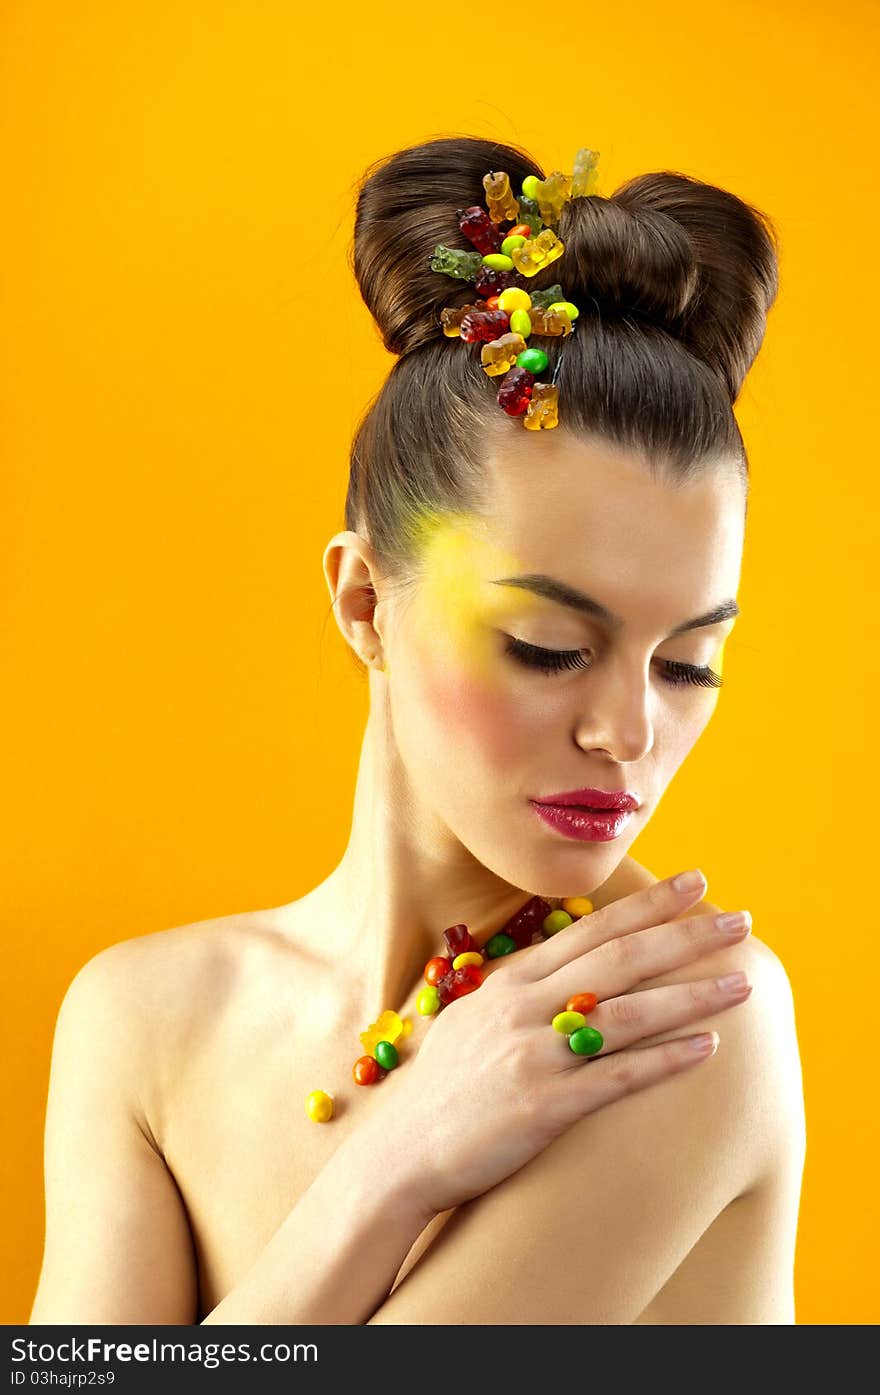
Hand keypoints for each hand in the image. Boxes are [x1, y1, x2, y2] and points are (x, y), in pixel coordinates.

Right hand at [364, 871, 751, 1218]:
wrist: (400, 1154)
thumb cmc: (443, 1088)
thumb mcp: (475, 1018)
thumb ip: (521, 989)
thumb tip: (563, 962)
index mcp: (512, 981)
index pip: (592, 929)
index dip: (648, 905)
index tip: (695, 883)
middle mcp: (525, 1007)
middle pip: (621, 959)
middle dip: (685, 935)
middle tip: (740, 921)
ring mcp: (533, 1053)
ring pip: (629, 1012)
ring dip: (692, 995)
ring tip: (742, 983)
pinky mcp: (542, 1105)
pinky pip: (617, 1076)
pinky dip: (665, 1059)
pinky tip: (707, 1048)